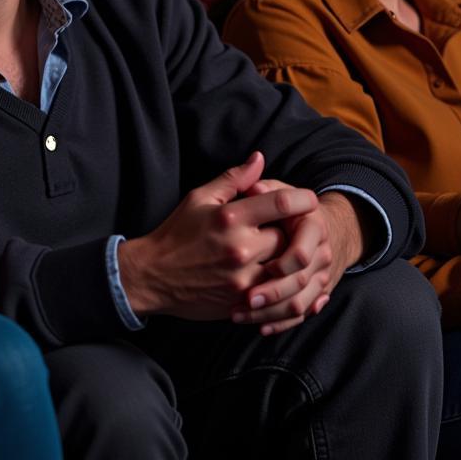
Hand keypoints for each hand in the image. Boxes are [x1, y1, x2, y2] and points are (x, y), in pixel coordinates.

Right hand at [117, 153, 317, 320]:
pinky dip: (281, 287)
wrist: (152, 275)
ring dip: (287, 261)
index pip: (282, 204)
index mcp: (230, 218)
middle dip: (290, 232)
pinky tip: (278, 278)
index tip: (308, 200)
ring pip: (287, 269)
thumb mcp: (199, 197)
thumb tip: (259, 158)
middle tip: (287, 228)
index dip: (302, 199)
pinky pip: (276, 297)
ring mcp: (242, 279)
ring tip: (281, 253)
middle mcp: (240, 248)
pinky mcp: (241, 303)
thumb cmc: (176, 232)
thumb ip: (233, 179)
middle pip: (289, 238)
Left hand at [232, 182, 363, 334]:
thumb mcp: (280, 190)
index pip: (301, 252)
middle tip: (245, 298)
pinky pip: (301, 314)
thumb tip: (251, 188)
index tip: (257, 266)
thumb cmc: (291, 207)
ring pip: (300, 303)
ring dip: (271, 312)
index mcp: (312, 226)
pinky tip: (258, 325)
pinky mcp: (317, 294)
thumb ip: (265, 189)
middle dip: (272, 292)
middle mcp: (322, 253)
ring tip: (240, 314)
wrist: (326, 228)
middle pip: (300, 282)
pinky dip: (280, 323)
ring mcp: (322, 276)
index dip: (281, 263)